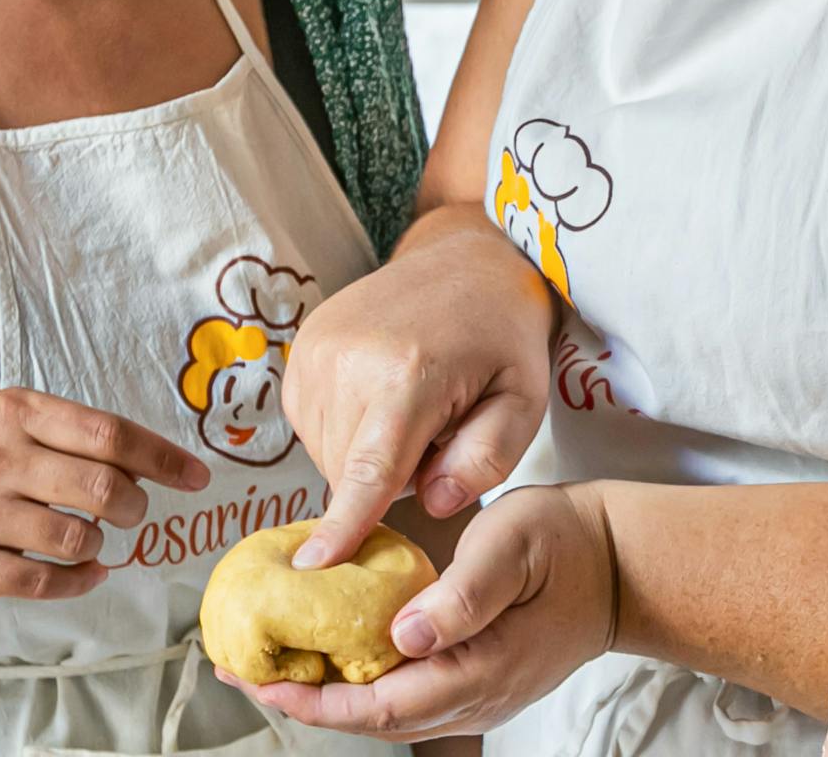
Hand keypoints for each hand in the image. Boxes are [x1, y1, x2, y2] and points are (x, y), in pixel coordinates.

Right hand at [0, 386, 208, 601]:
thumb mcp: (1, 425)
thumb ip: (69, 436)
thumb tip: (152, 465)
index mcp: (12, 411)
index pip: (109, 434)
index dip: (163, 459)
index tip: (196, 476)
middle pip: (103, 489)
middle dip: (134, 508)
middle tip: (130, 513)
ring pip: (79, 539)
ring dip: (99, 545)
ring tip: (87, 539)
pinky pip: (45, 581)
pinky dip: (79, 581)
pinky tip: (83, 573)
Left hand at [229, 481, 616, 740]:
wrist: (623, 566)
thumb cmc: (569, 544)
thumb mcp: (515, 546)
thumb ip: (463, 593)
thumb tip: (404, 635)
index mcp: (478, 671)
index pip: (378, 706)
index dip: (313, 698)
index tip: (261, 680)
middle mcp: (473, 700)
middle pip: (371, 720)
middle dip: (302, 698)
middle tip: (239, 669)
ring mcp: (476, 697)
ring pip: (385, 712)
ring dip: (325, 691)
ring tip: (270, 662)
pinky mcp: (475, 680)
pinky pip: (404, 695)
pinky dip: (357, 680)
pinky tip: (330, 651)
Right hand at [283, 213, 556, 567]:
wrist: (466, 259)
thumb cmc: (504, 337)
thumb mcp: (524, 400)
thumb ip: (487, 459)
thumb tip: (434, 503)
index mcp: (408, 374)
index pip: (369, 472)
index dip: (342, 525)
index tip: (313, 568)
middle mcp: (349, 360)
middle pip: (348, 473)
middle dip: (390, 478)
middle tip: (437, 436)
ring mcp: (317, 349)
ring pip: (327, 452)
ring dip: (366, 454)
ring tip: (413, 410)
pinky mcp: (302, 347)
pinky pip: (313, 425)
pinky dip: (347, 429)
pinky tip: (383, 399)